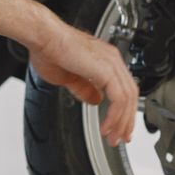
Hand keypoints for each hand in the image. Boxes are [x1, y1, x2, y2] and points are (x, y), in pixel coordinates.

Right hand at [29, 22, 139, 147]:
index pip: (124, 88)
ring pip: (128, 99)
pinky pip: (119, 99)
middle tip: (120, 137)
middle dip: (126, 120)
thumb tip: (95, 100)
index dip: (123, 110)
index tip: (118, 126)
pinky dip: (115, 116)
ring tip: (113, 137)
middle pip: (131, 95)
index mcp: (105, 59)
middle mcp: (112, 59)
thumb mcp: (70, 76)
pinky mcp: (107, 70)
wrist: (43, 37)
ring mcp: (111, 63)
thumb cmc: (49, 50)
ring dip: (121, 122)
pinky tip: (107, 126)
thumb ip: (85, 88)